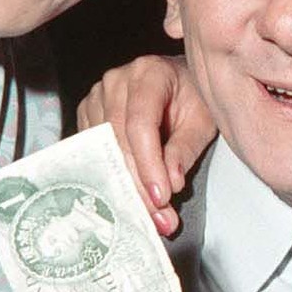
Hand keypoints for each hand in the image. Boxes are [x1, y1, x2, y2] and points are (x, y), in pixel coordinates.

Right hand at [75, 54, 215, 235]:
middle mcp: (117, 80)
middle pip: (118, 139)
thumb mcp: (202, 120)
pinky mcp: (88, 113)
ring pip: (102, 149)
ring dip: (124, 185)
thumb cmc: (192, 98)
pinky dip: (110, 176)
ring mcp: (98, 95)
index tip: (161, 197)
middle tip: (158, 217)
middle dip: (138, 183)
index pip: (140, 123)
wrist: (178, 81)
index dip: (148, 164)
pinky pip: (92, 150)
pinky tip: (128, 197)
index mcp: (149, 73)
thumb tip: (171, 182)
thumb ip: (185, 148)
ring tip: (148, 214)